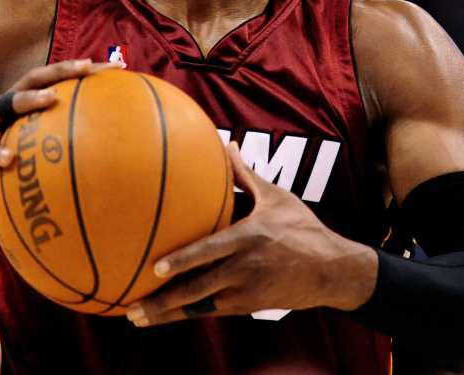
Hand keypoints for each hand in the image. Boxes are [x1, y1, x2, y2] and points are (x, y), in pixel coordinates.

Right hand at [0, 58, 121, 204]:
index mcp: (23, 104)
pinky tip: (10, 158)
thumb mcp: (30, 148)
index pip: (56, 80)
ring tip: (51, 98)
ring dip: (29, 99)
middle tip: (86, 66)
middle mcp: (5, 106)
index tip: (117, 66)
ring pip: (6, 103)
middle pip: (33, 79)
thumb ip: (57, 142)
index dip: (84, 71)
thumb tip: (105, 151)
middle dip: (61, 70)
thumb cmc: (3, 161)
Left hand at [126, 142, 377, 326]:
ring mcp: (245, 292)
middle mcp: (244, 268)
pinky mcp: (249, 307)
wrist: (332, 270)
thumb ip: (245, 175)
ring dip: (167, 314)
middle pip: (197, 289)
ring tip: (136, 318)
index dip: (183, 261)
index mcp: (248, 238)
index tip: (155, 268)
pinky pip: (211, 311)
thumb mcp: (276, 197)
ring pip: (199, 307)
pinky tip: (165, 315)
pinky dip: (186, 314)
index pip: (210, 251)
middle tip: (131, 308)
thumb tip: (227, 145)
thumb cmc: (303, 228)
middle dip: (162, 301)